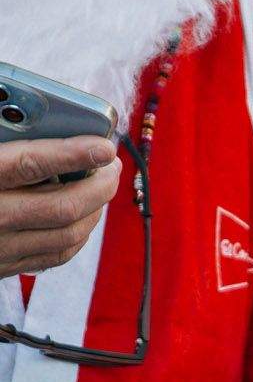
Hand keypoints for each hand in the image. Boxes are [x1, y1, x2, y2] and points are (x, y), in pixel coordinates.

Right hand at [0, 137, 119, 281]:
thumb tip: (28, 114)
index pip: (28, 164)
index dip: (72, 153)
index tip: (104, 145)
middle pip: (60, 208)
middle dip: (98, 187)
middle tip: (112, 166)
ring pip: (65, 237)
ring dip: (93, 211)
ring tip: (102, 186)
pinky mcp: (3, 267)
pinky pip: (54, 256)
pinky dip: (77, 234)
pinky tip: (83, 215)